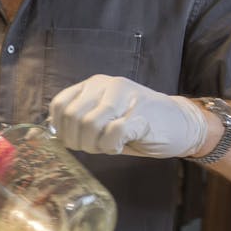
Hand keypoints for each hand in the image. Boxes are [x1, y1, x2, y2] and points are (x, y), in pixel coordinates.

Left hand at [48, 75, 206, 157]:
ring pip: (89, 125)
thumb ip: (76, 122)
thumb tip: (48, 131)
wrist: (181, 125)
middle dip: (79, 141)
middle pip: (73, 118)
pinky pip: (112, 134)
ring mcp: (125, 96)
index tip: (75, 141)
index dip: (62, 129)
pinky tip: (124, 143)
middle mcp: (107, 84)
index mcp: (93, 85)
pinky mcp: (141, 113)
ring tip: (110, 145)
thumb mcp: (101, 120)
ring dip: (96, 145)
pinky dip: (112, 146)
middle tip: (96, 146)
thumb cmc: (136, 126)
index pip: (59, 105)